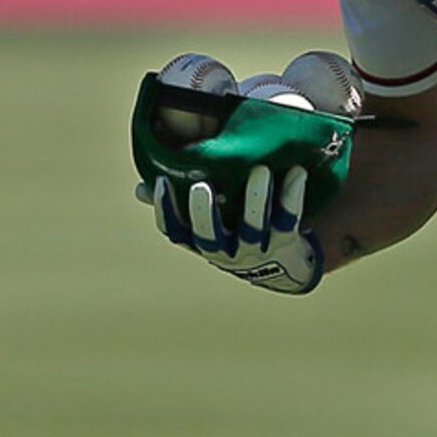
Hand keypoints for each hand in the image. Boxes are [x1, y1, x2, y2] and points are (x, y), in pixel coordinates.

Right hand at [141, 162, 322, 294]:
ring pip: (253, 227)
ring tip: (260, 170)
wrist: (288, 266)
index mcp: (203, 244)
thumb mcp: (210, 224)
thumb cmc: (238, 233)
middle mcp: (226, 253)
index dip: (165, 211)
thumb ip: (179, 204)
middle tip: (201, 186)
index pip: (176, 232)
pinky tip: (296, 172)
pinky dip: (292, 196)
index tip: (161, 183)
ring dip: (256, 199)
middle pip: (209, 237)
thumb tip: (140, 189)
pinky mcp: (287, 243)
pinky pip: (288, 220)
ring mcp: (256, 251)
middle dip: (204, 213)